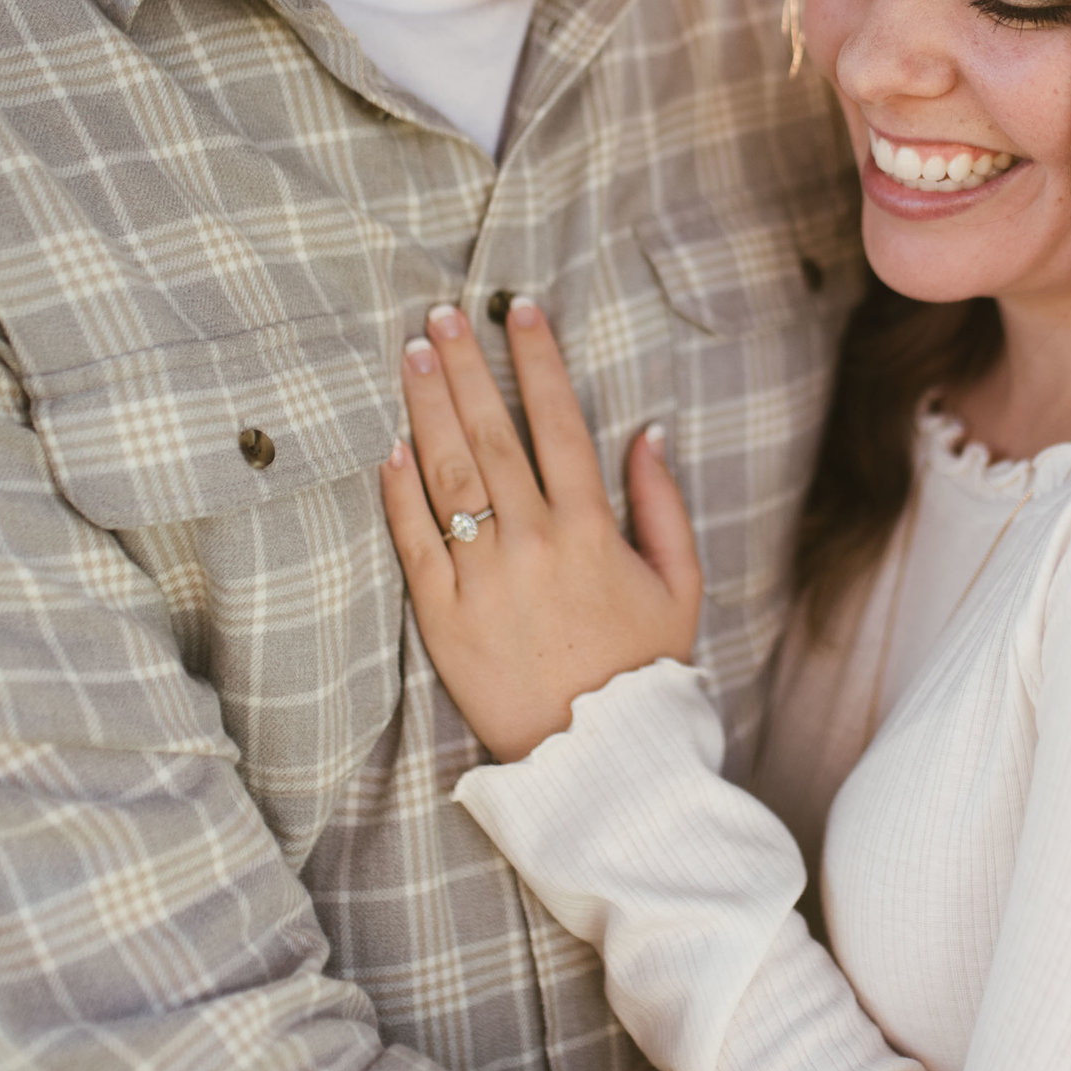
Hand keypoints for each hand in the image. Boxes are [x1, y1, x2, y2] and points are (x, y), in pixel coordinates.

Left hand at [380, 298, 702, 761]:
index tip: (518, 311)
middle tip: (441, 315)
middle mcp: (534, 543)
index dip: (536, 360)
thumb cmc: (644, 669)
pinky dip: (398, 491)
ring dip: (426, 409)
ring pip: (447, 475)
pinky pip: (414, 541)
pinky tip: (389, 447)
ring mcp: (484, 579)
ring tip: (412, 357)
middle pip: (491, 434)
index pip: (558, 422)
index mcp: (592, 529)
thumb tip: (648, 432)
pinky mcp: (443, 618)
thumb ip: (663, 504)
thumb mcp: (680, 585)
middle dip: (466, 367)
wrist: (600, 760)